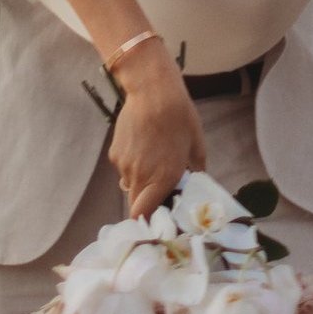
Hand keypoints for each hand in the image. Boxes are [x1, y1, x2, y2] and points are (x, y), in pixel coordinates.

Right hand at [108, 49, 204, 217]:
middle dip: (146, 202)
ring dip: (140, 180)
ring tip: (152, 159)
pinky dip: (132, 164)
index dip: (148, 220)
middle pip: (135, 203)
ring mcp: (124, 165)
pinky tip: (142, 146)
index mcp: (162, 178)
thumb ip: (197, 170)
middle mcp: (140, 176)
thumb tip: (197, 181)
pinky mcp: (115, 153)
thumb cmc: (180, 118)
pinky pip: (123, 168)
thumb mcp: (197, 145)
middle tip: (159, 189)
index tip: (157, 218)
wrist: (153, 92)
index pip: (143, 214)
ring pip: (130, 184)